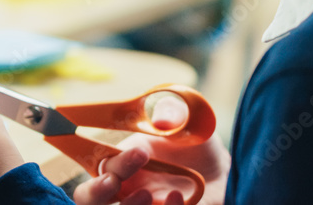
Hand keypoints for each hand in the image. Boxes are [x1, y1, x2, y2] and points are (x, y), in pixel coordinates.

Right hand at [73, 98, 229, 204]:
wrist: (222, 173)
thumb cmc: (196, 145)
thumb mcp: (188, 123)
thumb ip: (174, 115)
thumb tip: (160, 119)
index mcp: (126, 160)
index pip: (104, 163)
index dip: (115, 161)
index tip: (140, 153)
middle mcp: (129, 187)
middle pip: (91, 197)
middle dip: (94, 192)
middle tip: (113, 182)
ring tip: (148, 194)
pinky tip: (177, 198)